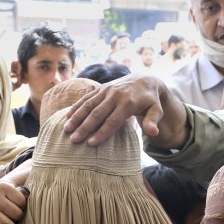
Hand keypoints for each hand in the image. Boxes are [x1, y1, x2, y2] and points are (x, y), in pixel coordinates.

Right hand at [65, 74, 182, 147]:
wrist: (144, 80)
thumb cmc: (150, 100)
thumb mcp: (157, 110)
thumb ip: (153, 121)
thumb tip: (153, 133)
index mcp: (128, 103)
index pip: (112, 121)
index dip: (102, 132)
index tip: (91, 144)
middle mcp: (115, 95)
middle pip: (97, 114)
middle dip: (84, 127)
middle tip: (74, 140)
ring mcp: (106, 90)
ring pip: (88, 105)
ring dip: (76, 117)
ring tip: (66, 130)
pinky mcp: (101, 88)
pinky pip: (86, 98)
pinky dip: (76, 107)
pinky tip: (67, 117)